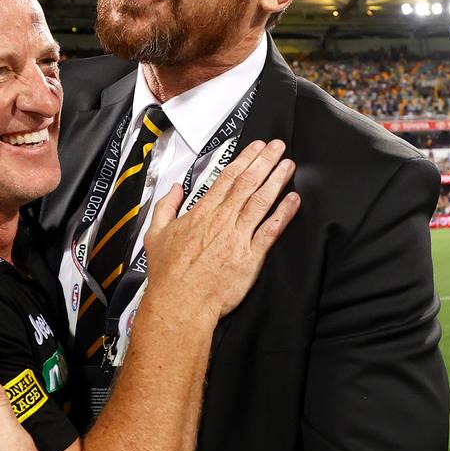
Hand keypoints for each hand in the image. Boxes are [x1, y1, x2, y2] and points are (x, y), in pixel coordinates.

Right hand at [142, 139, 300, 320]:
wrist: (181, 303)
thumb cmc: (169, 274)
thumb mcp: (155, 234)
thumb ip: (166, 206)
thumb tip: (174, 189)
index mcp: (202, 213)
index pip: (228, 178)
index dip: (245, 159)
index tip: (257, 148)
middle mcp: (222, 221)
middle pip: (248, 183)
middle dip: (265, 161)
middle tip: (278, 147)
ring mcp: (237, 238)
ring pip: (261, 201)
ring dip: (277, 180)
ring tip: (288, 165)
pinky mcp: (250, 257)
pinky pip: (270, 231)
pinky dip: (284, 214)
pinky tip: (293, 201)